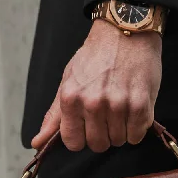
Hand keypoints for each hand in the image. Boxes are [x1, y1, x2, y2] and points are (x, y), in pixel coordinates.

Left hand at [31, 20, 161, 152]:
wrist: (125, 31)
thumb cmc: (96, 57)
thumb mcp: (68, 81)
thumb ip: (54, 116)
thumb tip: (37, 143)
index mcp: (71, 98)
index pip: (73, 143)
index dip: (82, 137)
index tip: (87, 125)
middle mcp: (93, 103)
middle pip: (98, 145)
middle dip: (103, 134)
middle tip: (107, 114)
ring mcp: (118, 105)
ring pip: (119, 141)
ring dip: (121, 130)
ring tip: (121, 107)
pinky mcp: (140, 105)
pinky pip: (137, 135)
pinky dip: (137, 127)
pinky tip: (133, 108)